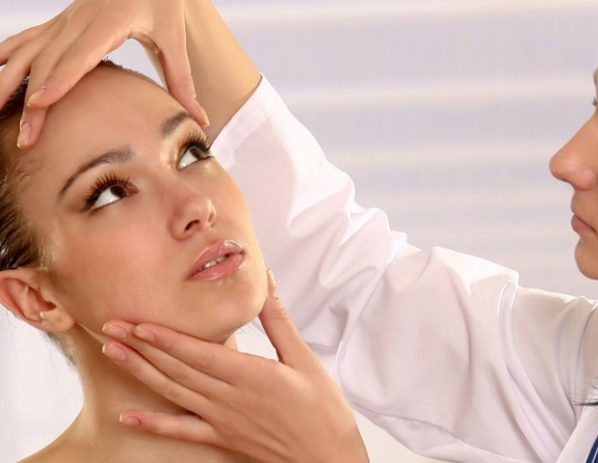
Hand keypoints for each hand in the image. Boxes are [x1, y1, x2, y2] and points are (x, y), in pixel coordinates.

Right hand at [0, 0, 208, 148]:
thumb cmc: (162, 2)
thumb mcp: (174, 38)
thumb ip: (183, 81)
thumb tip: (201, 119)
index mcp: (108, 22)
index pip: (79, 56)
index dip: (58, 80)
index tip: (39, 104)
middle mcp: (78, 20)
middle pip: (49, 64)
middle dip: (33, 103)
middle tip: (25, 138)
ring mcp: (64, 21)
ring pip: (29, 53)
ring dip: (10, 84)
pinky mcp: (59, 24)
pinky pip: (26, 41)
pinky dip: (7, 59)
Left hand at [100, 270, 368, 462]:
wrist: (326, 456)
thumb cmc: (321, 409)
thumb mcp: (303, 358)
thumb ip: (278, 321)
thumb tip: (265, 283)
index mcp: (250, 375)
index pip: (198, 353)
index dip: (165, 338)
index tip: (139, 323)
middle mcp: (229, 398)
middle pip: (177, 369)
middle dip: (141, 348)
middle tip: (112, 328)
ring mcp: (222, 420)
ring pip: (173, 393)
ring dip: (141, 373)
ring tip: (114, 354)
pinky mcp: (222, 438)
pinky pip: (182, 431)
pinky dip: (153, 425)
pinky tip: (129, 416)